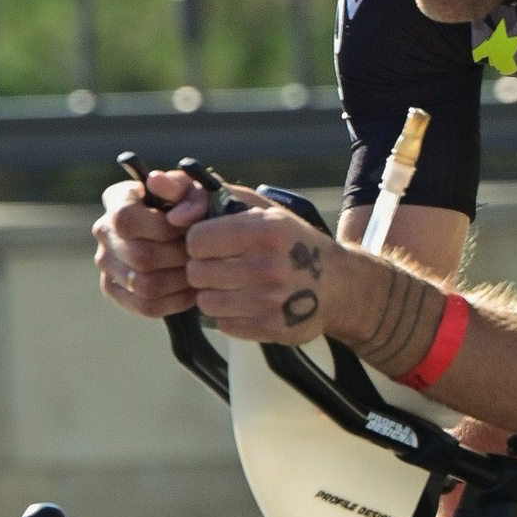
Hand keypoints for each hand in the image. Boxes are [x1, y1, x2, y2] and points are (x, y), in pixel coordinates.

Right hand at [93, 167, 210, 322]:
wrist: (188, 229)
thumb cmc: (189, 205)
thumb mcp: (193, 190)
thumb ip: (184, 191)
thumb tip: (167, 199)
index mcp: (118, 199)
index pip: (127, 220)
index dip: (164, 230)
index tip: (192, 229)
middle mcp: (104, 230)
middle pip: (140, 257)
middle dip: (178, 258)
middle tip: (202, 256)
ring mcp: (106, 262)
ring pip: (143, 285)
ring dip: (179, 282)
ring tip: (199, 273)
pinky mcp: (114, 289)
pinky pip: (144, 306)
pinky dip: (173, 302)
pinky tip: (191, 290)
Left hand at [181, 194, 337, 343]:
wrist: (339, 284)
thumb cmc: (292, 242)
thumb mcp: (267, 210)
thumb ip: (224, 197)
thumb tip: (177, 188)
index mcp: (266, 229)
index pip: (197, 240)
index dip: (198, 242)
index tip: (209, 245)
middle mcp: (270, 265)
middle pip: (197, 273)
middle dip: (203, 270)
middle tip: (219, 268)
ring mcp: (273, 300)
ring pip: (206, 302)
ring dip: (213, 295)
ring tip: (231, 287)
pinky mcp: (274, 328)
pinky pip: (224, 324)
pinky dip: (229, 315)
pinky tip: (246, 304)